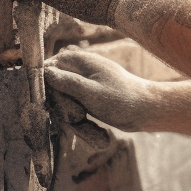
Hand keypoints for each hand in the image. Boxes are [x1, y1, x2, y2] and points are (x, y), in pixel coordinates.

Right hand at [45, 48, 160, 131]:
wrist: (147, 111)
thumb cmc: (121, 99)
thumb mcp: (91, 92)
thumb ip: (67, 82)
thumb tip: (44, 71)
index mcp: (83, 61)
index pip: (52, 64)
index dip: (45, 81)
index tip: (44, 99)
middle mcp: (84, 70)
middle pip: (57, 84)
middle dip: (61, 103)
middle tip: (75, 115)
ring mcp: (87, 84)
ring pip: (65, 98)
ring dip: (71, 114)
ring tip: (85, 121)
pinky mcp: (91, 97)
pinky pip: (76, 107)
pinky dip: (80, 120)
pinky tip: (91, 129)